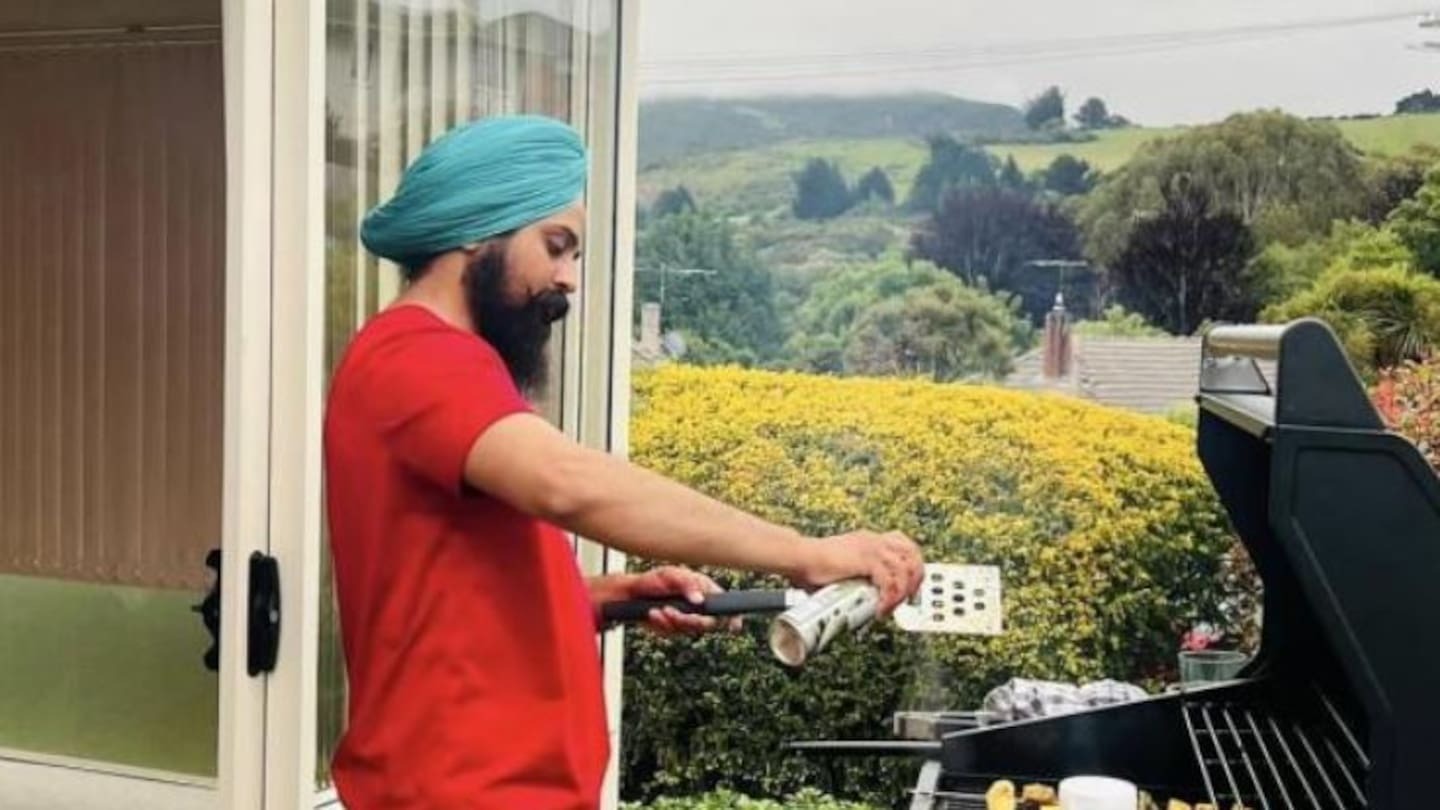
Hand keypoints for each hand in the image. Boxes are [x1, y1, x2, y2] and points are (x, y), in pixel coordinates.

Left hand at [623, 566, 741, 636]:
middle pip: (708, 624)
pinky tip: (653, 614)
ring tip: (660, 609)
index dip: (733, 617)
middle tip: (672, 611)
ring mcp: (687, 619)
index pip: (725, 604)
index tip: (734, 625)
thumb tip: (699, 600)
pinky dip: (662, 624)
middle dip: (690, 620)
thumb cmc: (654, 580)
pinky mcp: (674, 629)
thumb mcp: (670, 574)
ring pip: (688, 629)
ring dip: (672, 620)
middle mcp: (699, 607)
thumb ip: (686, 584)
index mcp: (704, 590)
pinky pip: (673, 632)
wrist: (632, 593)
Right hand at [794, 531, 923, 615]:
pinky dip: (889, 598)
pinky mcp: (866, 559)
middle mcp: (874, 540)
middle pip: (913, 554)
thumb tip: (851, 604)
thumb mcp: (840, 572)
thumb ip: (851, 582)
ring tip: (891, 608)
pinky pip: (890, 580)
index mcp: (869, 540)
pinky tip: (880, 610)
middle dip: (915, 580)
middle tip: (907, 600)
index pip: (904, 546)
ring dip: (902, 593)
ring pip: (905, 568)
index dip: (911, 567)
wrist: (798, 558)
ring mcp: (872, 548)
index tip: (908, 587)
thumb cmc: (810, 566)